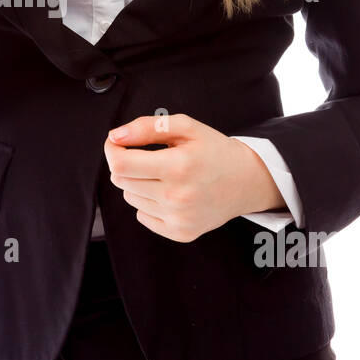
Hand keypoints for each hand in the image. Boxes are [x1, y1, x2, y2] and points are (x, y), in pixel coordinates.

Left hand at [103, 112, 286, 241]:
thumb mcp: (187, 127)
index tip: (118, 143)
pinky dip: (149, 203)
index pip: (121, 165)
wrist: (247, 181)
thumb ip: (148, 127)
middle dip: (126, 164)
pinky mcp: (180, 232)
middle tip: (145, 156)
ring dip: (138, 184)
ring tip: (164, 175)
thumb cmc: (216, 151)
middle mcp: (177, 196)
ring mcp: (179, 218)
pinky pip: (143, 216)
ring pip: (130, 198)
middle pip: (121, 181)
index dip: (112, 151)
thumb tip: (115, 136)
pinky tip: (169, 193)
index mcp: (179, 166)